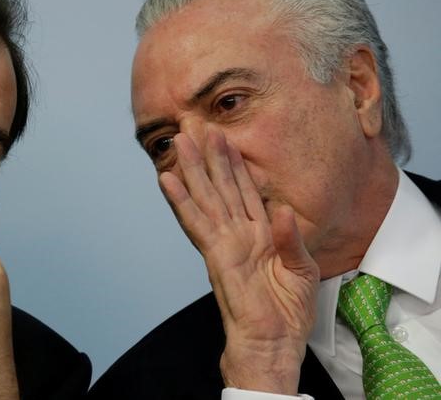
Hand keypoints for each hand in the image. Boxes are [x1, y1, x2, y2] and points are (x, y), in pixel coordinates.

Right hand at [159, 128, 318, 393]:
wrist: (274, 341)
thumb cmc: (287, 311)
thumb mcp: (300, 269)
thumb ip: (289, 238)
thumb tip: (281, 209)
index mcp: (258, 234)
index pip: (242, 190)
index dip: (233, 164)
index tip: (224, 138)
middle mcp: (237, 233)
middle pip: (220, 187)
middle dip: (209, 157)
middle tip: (196, 127)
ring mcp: (224, 242)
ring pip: (206, 197)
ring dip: (193, 169)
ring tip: (180, 142)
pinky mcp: (216, 255)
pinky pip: (196, 222)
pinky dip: (181, 200)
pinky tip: (168, 180)